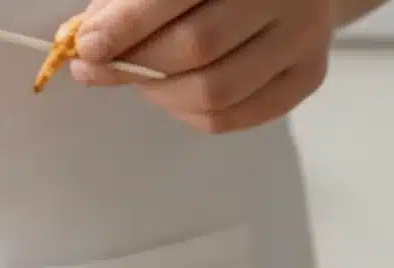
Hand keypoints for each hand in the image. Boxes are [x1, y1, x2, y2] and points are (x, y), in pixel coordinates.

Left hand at [70, 0, 333, 133]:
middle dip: (134, 65)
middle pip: (197, 47)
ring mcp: (304, 37)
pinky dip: (189, 113)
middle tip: (96, 69)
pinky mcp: (309, 76)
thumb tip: (84, 38)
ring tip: (138, 79)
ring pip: (216, 91)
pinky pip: (236, 116)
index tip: (87, 46)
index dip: (126, 25)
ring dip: (159, 94)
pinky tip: (173, 94)